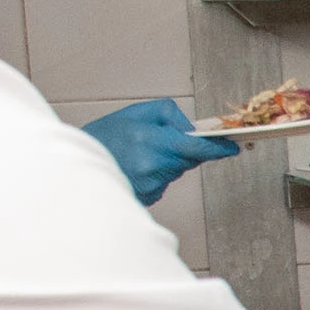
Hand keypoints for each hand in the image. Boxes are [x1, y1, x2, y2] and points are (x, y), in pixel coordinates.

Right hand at [82, 98, 240, 205]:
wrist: (76, 161)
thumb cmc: (106, 135)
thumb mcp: (138, 113)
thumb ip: (170, 116)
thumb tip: (192, 130)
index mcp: (153, 142)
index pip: (197, 148)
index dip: (218, 149)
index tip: (232, 148)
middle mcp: (154, 167)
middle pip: (189, 160)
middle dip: (183, 150)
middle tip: (161, 141)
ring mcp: (150, 185)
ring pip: (176, 171)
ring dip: (167, 161)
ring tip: (141, 154)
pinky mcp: (146, 197)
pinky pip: (163, 182)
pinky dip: (156, 174)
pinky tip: (136, 167)